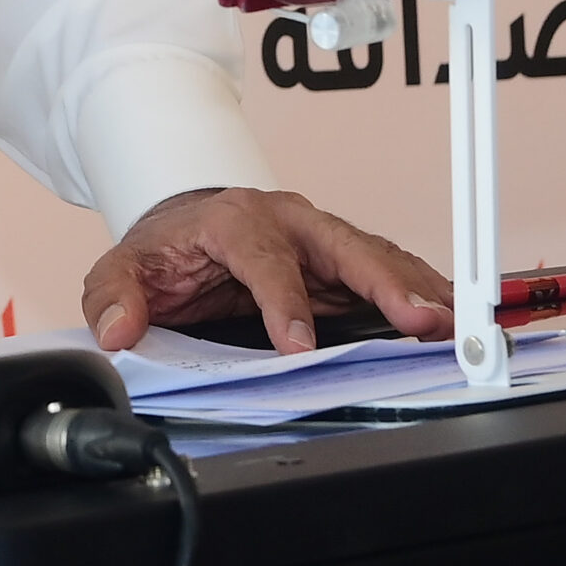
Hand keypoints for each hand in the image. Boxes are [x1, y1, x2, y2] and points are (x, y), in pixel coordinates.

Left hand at [81, 188, 452, 356]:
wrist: (186, 227)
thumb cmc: (166, 251)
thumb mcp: (126, 268)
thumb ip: (114, 295)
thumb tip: (118, 329)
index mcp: (234, 221)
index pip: (262, 258)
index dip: (281, 300)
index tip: (296, 344)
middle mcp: (287, 222)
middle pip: (339, 244)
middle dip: (381, 280)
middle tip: (418, 317)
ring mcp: (320, 239)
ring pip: (374, 256)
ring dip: (414, 288)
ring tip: (452, 321)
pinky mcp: (342, 261)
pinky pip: (388, 272)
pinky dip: (421, 292)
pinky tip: (450, 315)